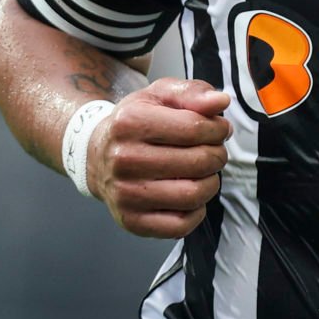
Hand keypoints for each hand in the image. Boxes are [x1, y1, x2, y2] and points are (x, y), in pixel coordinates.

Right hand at [87, 78, 231, 237]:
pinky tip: (190, 196)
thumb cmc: (134, 123)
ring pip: (193, 194)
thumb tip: (221, 102)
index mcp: (131, 122)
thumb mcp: (159, 95)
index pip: (195, 128)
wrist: (97, 155)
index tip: (219, 129)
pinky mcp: (131, 220)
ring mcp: (125, 193)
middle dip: (217, 155)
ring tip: (204, 173)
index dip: (218, 129)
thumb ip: (193, 92)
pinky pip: (180, 225)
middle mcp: (124, 159)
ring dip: (210, 183)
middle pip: (198, 162)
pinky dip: (196, 212)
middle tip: (213, 151)